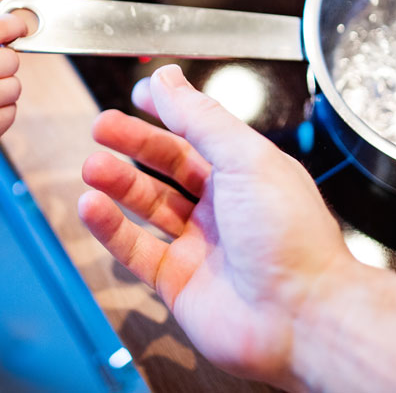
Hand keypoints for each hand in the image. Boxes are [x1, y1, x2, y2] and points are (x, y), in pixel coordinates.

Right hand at [78, 64, 353, 387]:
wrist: (303, 316)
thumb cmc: (292, 236)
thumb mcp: (246, 157)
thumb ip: (201, 117)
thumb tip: (169, 79)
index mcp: (247, 172)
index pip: (199, 132)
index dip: (168, 112)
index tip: (139, 95)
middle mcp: (223, 206)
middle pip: (167, 166)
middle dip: (133, 143)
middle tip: (101, 127)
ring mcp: (200, 245)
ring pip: (148, 206)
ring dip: (117, 183)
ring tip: (92, 166)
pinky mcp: (179, 282)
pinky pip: (136, 249)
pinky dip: (111, 227)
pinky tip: (92, 206)